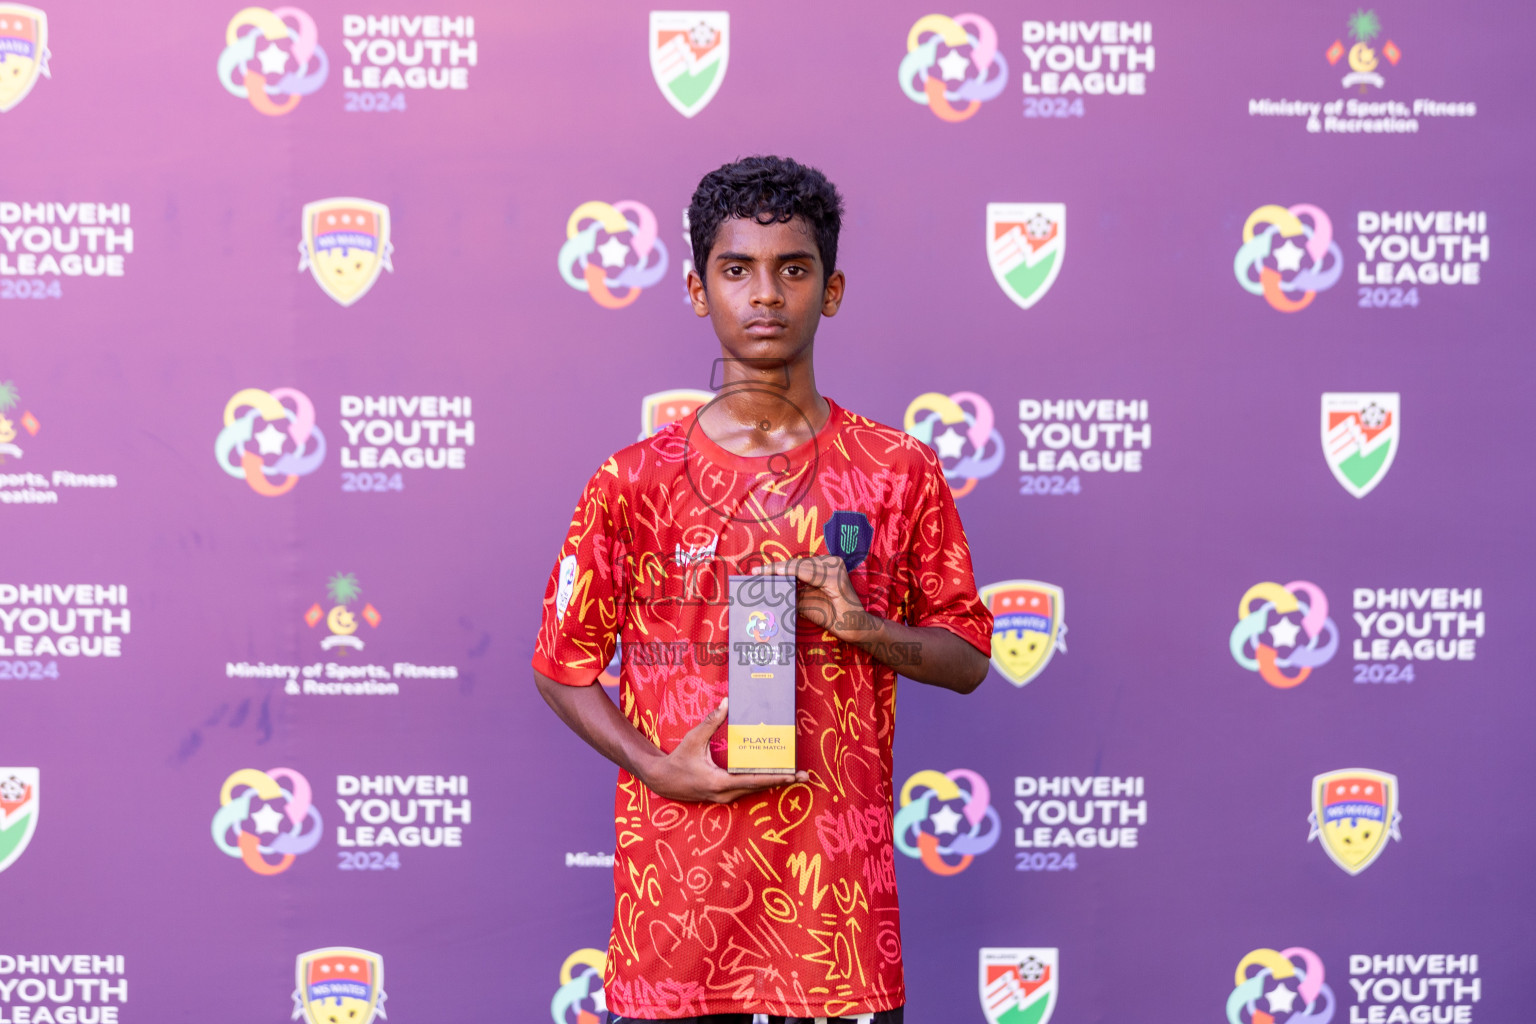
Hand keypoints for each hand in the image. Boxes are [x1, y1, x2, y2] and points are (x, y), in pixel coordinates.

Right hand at [642, 698, 807, 803]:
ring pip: (754, 790)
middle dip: (782, 781)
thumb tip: (727, 703)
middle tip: (805, 776)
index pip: (753, 781)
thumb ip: (711, 722)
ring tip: (794, 776)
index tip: (792, 776)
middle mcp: (725, 794)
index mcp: (719, 782)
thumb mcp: (693, 739)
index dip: (774, 777)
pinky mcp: (723, 795)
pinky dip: (760, 782)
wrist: (662, 781)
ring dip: (773, 782)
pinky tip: (772, 775)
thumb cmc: (678, 760)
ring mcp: (725, 797)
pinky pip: (746, 789)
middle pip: (759, 788)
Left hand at [751, 555, 879, 641]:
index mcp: (824, 565)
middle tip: (754, 573)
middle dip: (774, 569)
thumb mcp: (804, 601)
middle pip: (796, 564)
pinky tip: (778, 574)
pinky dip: (792, 573)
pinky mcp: (836, 579)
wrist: (852, 628)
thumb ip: (790, 592)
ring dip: (779, 571)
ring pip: (800, 566)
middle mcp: (831, 562)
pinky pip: (809, 573)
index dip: (775, 568)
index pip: (796, 565)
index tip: (755, 572)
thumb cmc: (830, 615)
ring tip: (761, 575)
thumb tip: (767, 590)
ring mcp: (835, 568)